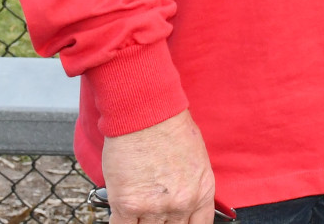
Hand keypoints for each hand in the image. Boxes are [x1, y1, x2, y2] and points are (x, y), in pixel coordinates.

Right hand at [101, 110, 215, 223]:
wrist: (146, 111)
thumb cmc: (169, 125)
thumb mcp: (195, 158)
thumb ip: (190, 185)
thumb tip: (179, 199)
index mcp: (202, 191)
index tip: (176, 223)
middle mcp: (182, 204)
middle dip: (161, 223)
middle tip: (153, 210)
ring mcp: (155, 207)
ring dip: (141, 220)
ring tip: (137, 208)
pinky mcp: (128, 205)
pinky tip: (121, 214)